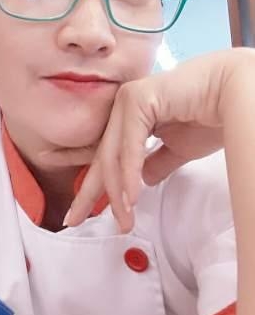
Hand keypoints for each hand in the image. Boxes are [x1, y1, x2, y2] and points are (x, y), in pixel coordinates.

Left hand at [64, 48, 254, 231]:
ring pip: (113, 154)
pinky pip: (130, 145)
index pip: (105, 154)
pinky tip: (132, 197)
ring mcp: (127, 99)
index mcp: (131, 115)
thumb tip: (142, 181)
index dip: (93, 184)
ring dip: (117, 191)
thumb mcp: (178, 150)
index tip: (80, 211)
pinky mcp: (137, 98)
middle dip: (91, 192)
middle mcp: (124, 104)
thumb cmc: (213, 115)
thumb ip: (156, 163)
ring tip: (123, 220)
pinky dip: (129, 174)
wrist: (236, 94)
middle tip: (76, 220)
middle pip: (102, 156)